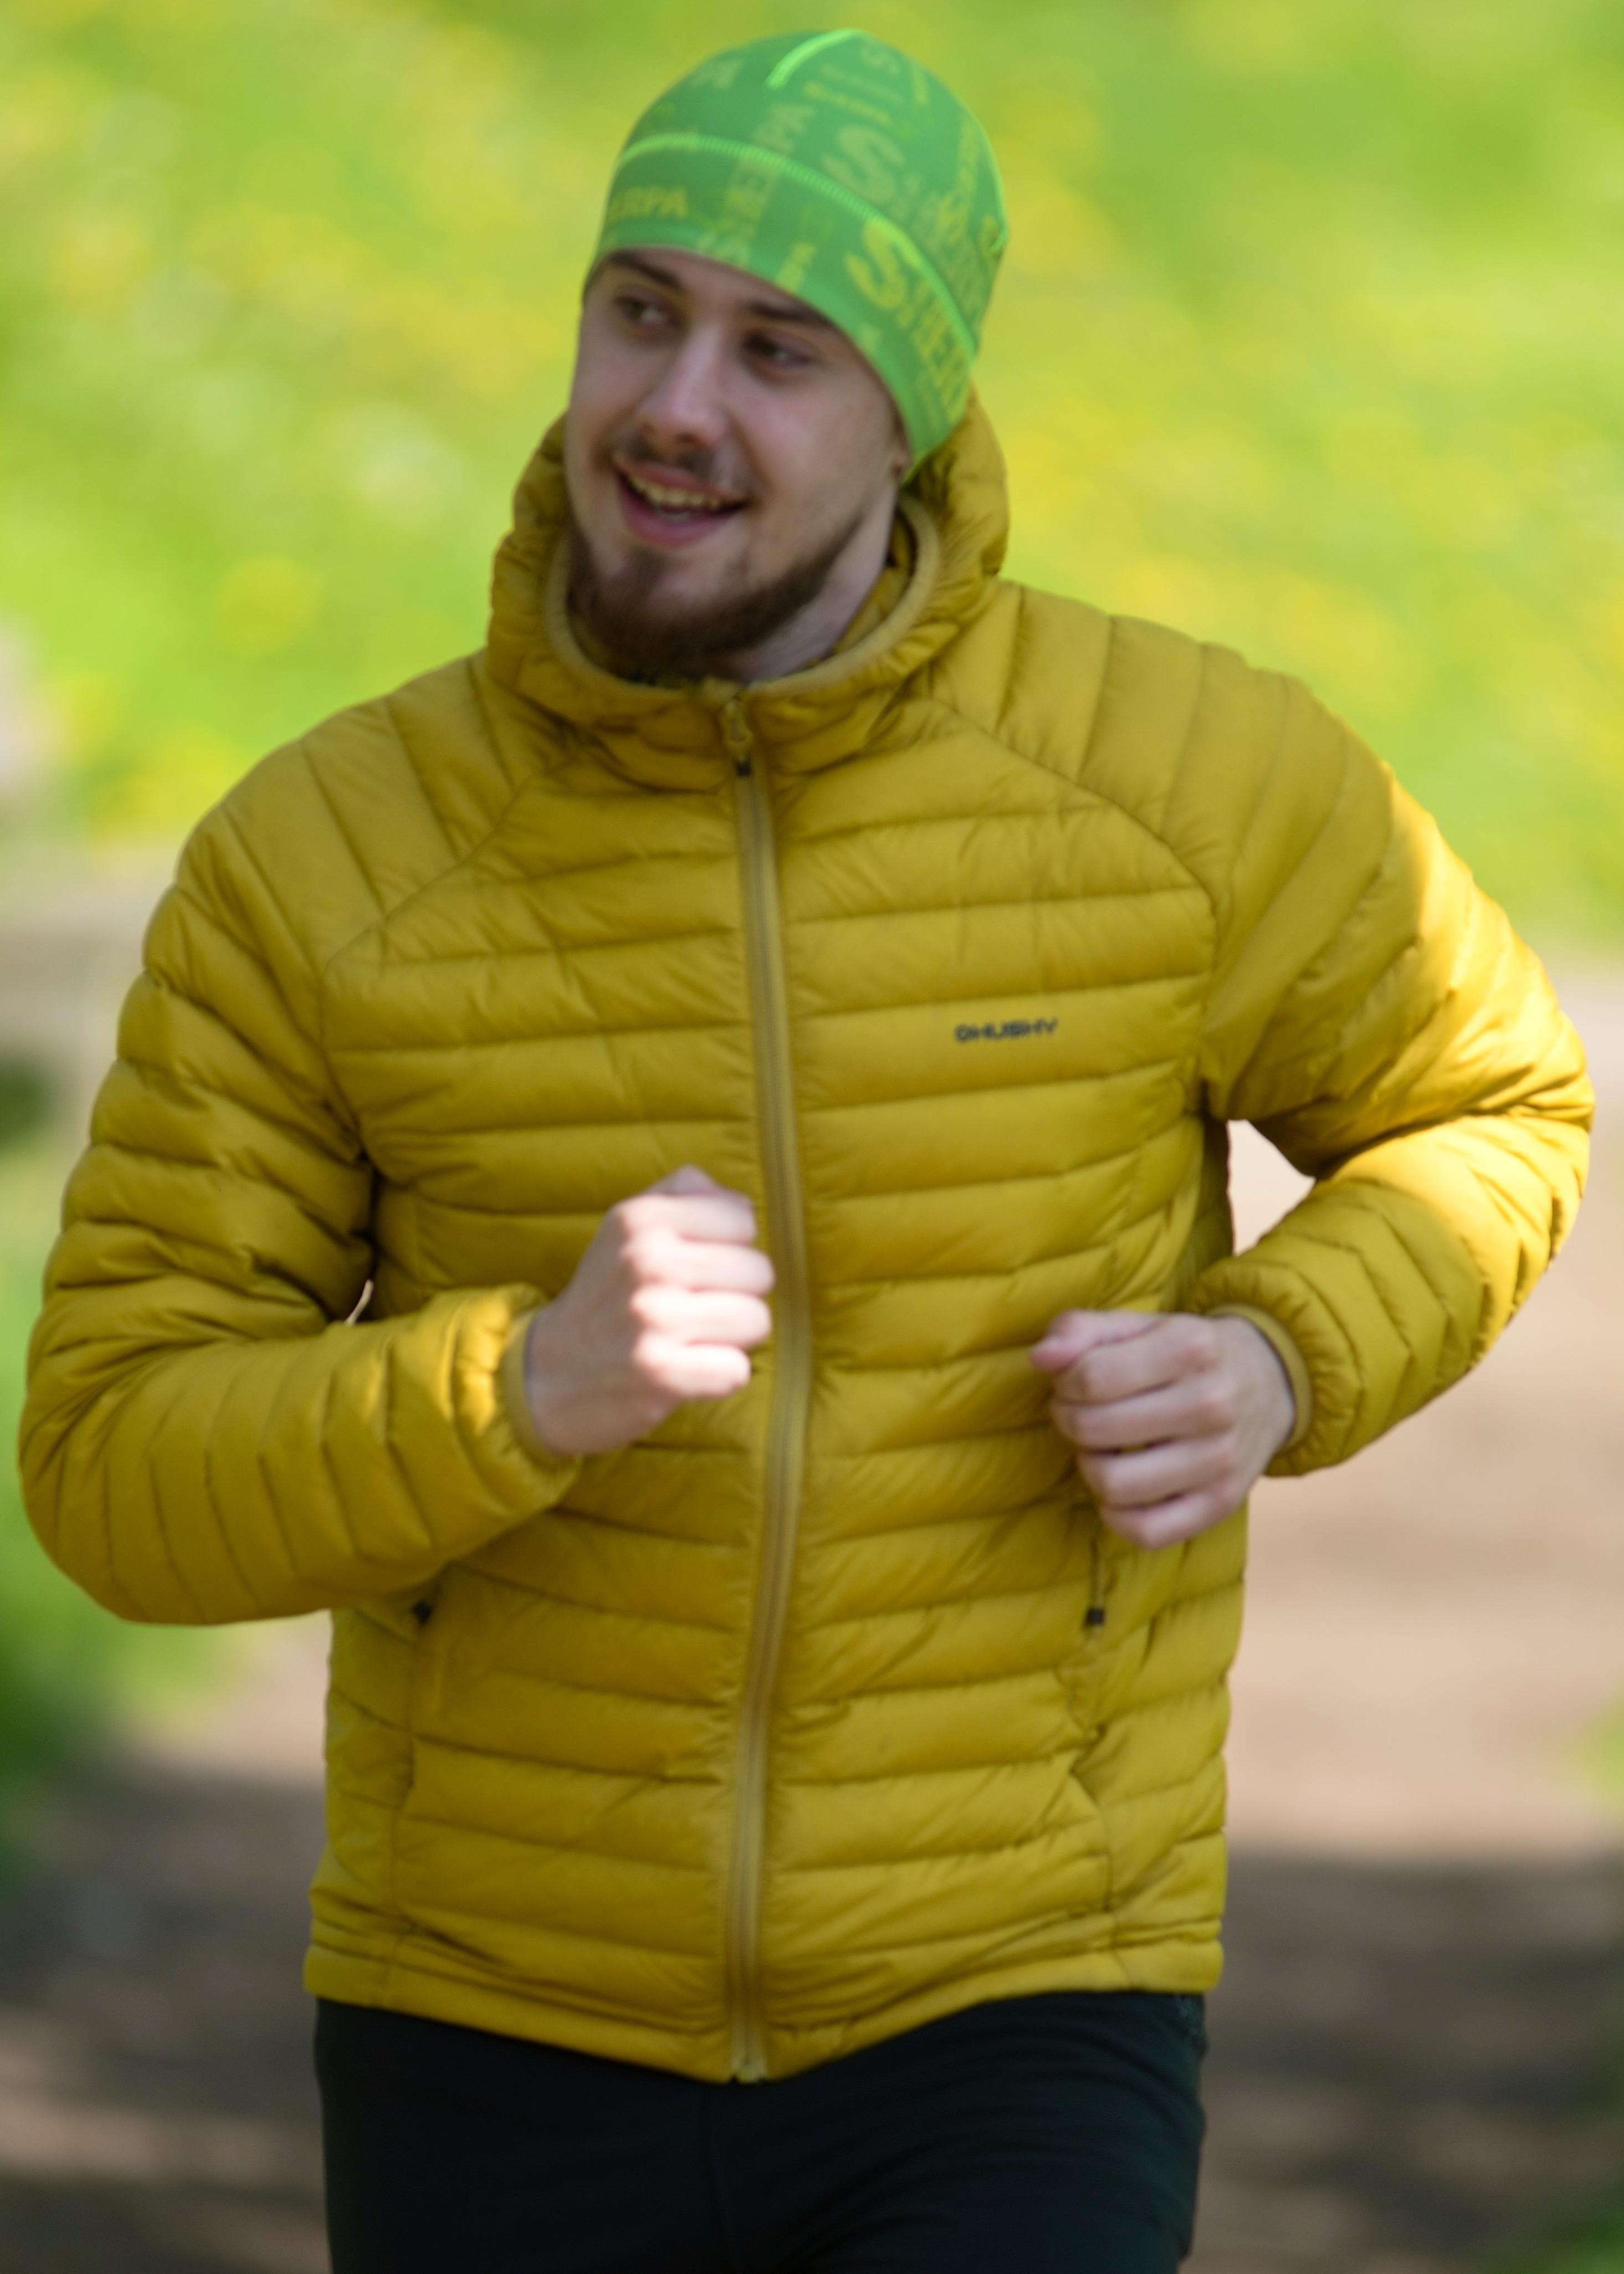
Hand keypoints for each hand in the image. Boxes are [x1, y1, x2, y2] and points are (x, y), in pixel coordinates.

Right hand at [523, 1166, 773, 1455]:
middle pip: (760, 1272)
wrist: (546, 1373)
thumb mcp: (628, 1227)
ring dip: (733, 1338)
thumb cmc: (607, 1295)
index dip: (731, 1247)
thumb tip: (743, 1204)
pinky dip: (720, 1377)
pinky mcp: (661, 1374)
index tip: (698, 1268)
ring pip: (757, 1320)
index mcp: (642, 1218)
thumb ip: (685, 1195)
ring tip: (693, 1339)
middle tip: (694, 1309)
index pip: (743, 1218)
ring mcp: (653, 1318)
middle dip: (738, 1294)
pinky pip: (738, 1370)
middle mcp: (647, 1261)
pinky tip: (688, 1371)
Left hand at [1030, 1311, 1295, 1548]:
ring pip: (1113, 1484)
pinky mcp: (1222, 1503)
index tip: (1073, 1382)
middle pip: (1094, 1428)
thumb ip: (1082, 1331)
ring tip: (1104, 1447)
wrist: (1270, 1382)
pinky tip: (1120, 1489)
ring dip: (1091, 1466)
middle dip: (1070, 1420)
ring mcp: (1220, 1459)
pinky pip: (1146, 1532)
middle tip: (1083, 1412)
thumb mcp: (1139, 1325)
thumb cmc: (1186, 1354)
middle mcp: (1211, 1404)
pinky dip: (1117, 1515)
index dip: (1063, 1383)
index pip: (1089, 1377)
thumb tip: (1041, 1358)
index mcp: (1189, 1348)